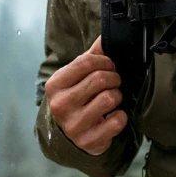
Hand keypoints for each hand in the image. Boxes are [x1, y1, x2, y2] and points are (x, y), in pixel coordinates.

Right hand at [44, 36, 127, 154]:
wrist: (66, 135)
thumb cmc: (74, 98)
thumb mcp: (75, 77)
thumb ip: (90, 56)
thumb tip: (107, 36)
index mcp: (55, 85)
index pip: (85, 62)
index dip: (104, 61)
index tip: (109, 66)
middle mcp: (61, 105)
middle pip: (100, 79)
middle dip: (114, 78)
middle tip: (114, 82)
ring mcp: (74, 125)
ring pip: (110, 98)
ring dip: (117, 96)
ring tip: (112, 98)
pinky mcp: (89, 141)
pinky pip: (117, 121)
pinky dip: (120, 116)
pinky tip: (113, 116)